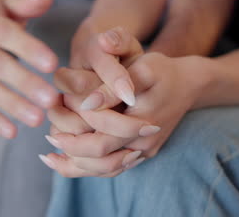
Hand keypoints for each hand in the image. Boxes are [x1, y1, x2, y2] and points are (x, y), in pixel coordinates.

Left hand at [41, 29, 209, 176]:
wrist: (190, 83)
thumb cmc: (163, 70)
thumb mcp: (143, 67)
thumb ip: (114, 86)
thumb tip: (87, 101)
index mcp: (142, 121)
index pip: (102, 137)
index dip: (75, 131)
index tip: (53, 122)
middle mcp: (144, 142)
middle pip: (101, 160)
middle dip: (71, 151)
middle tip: (48, 139)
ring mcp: (145, 150)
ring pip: (107, 169)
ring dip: (78, 166)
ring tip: (52, 158)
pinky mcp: (144, 152)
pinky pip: (115, 167)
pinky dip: (92, 168)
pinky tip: (72, 161)